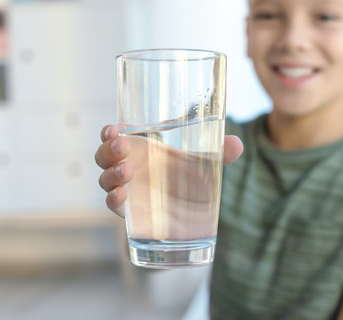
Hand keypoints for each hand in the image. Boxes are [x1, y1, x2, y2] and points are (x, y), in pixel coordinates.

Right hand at [95, 124, 243, 218]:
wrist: (189, 216)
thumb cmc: (189, 180)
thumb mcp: (203, 164)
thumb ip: (220, 153)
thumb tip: (237, 145)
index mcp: (141, 151)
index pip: (115, 137)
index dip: (109, 132)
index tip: (114, 127)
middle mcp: (129, 168)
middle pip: (105, 157)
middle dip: (109, 150)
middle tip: (123, 146)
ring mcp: (128, 190)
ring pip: (106, 180)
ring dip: (111, 174)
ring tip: (126, 171)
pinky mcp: (131, 212)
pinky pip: (114, 205)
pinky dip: (113, 200)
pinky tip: (120, 195)